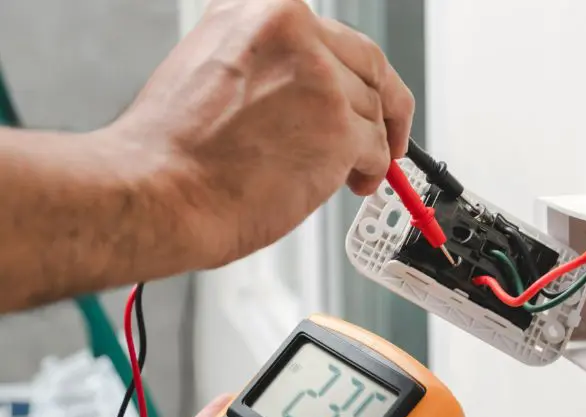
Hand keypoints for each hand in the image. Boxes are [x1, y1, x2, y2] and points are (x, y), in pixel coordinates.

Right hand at [108, 0, 414, 268]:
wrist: (159, 192)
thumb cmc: (175, 150)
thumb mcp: (212, 67)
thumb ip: (268, 67)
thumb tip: (314, 93)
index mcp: (261, 11)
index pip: (334, 36)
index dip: (355, 73)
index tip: (365, 93)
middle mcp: (293, 33)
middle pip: (369, 66)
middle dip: (385, 106)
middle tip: (388, 136)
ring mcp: (318, 79)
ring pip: (374, 112)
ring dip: (368, 147)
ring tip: (348, 174)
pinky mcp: (337, 129)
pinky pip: (376, 150)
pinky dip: (370, 171)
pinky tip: (351, 183)